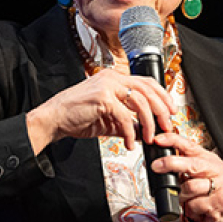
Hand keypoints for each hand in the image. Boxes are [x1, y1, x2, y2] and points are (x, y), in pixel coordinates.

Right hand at [25, 68, 174, 151]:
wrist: (53, 120)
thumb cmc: (76, 117)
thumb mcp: (107, 120)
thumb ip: (126, 124)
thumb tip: (143, 132)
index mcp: (114, 78)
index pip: (146, 82)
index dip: (162, 96)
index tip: (170, 111)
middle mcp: (112, 78)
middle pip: (147, 90)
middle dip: (161, 109)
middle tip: (167, 126)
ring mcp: (107, 86)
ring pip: (140, 102)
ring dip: (148, 122)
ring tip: (148, 138)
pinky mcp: (102, 98)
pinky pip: (125, 117)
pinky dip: (129, 132)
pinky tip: (129, 143)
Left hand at [152, 132, 222, 221]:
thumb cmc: (208, 196)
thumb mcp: (195, 178)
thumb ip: (179, 170)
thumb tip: (153, 164)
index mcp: (210, 160)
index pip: (191, 146)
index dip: (173, 141)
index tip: (158, 140)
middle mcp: (218, 170)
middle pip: (192, 164)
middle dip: (171, 163)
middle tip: (156, 166)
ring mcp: (222, 185)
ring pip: (191, 187)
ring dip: (181, 196)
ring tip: (184, 200)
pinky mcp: (221, 201)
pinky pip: (196, 204)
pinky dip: (190, 209)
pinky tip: (196, 209)